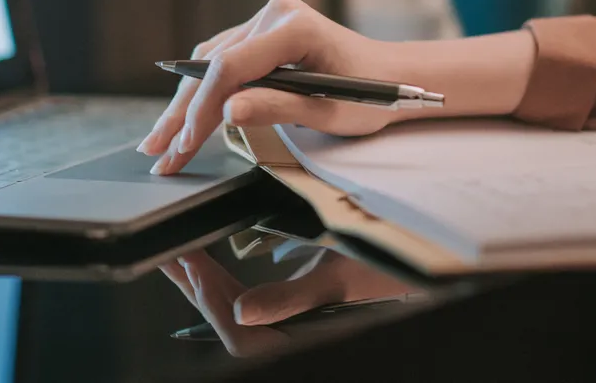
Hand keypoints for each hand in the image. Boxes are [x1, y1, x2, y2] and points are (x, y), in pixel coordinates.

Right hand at [138, 0, 398, 174]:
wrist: (395, 75)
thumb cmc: (372, 96)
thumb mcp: (327, 112)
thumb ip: (275, 108)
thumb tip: (225, 113)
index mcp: (294, 27)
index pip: (230, 68)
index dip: (201, 109)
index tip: (185, 146)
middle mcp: (276, 14)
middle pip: (213, 65)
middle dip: (183, 112)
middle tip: (157, 150)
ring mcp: (268, 19)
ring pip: (211, 62)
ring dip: (186, 103)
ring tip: (161, 141)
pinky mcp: (264, 31)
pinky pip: (224, 59)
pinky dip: (203, 90)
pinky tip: (184, 116)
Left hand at [160, 247, 416, 356]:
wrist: (424, 268)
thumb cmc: (389, 270)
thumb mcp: (339, 278)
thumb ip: (287, 299)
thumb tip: (239, 315)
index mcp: (296, 339)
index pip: (236, 331)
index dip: (208, 298)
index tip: (187, 260)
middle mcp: (290, 340)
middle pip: (231, 323)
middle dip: (199, 289)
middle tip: (171, 254)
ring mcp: (294, 333)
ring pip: (240, 317)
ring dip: (212, 289)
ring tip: (185, 258)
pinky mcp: (300, 321)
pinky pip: (257, 312)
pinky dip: (233, 292)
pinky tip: (220, 274)